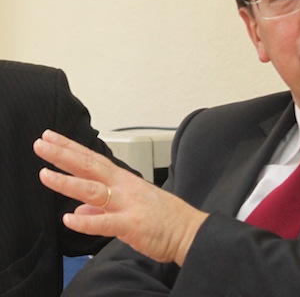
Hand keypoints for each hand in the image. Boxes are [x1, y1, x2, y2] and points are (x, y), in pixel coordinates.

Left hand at [34, 130, 207, 265]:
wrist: (189, 230)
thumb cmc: (163, 218)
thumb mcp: (130, 208)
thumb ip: (102, 209)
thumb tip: (80, 210)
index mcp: (123, 181)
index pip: (92, 160)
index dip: (70, 149)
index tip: (51, 138)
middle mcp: (124, 187)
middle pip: (90, 166)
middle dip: (64, 155)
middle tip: (41, 143)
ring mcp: (128, 204)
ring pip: (94, 190)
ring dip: (68, 182)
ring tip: (45, 175)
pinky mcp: (132, 225)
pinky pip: (106, 223)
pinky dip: (87, 222)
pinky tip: (69, 220)